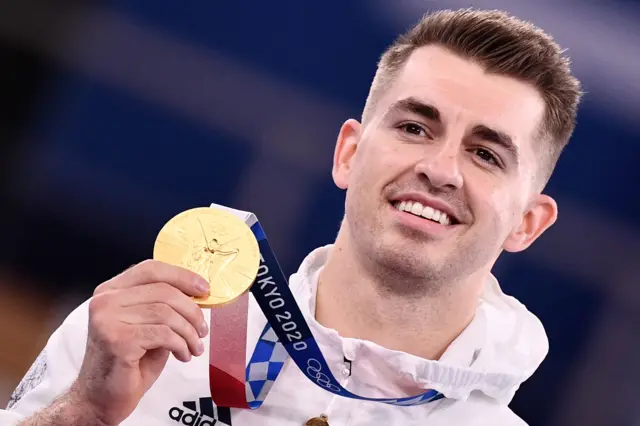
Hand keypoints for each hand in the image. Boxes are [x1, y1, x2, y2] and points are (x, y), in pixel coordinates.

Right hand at [73, 260, 209, 425]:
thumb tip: (197, 294)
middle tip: (202, 329)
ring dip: (189, 332)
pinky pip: (164, 334)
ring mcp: (107, 319)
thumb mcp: (147, 326)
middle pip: (163, 291)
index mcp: (110, 291)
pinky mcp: (117, 340)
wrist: (100, 399)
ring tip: (194, 347)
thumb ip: (163, 306)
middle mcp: (105, 301)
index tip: (204, 290)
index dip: (182, 276)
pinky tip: (183, 355)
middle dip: (192, 310)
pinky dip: (181, 345)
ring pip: (166, 313)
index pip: (151, 269)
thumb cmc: (127, 363)